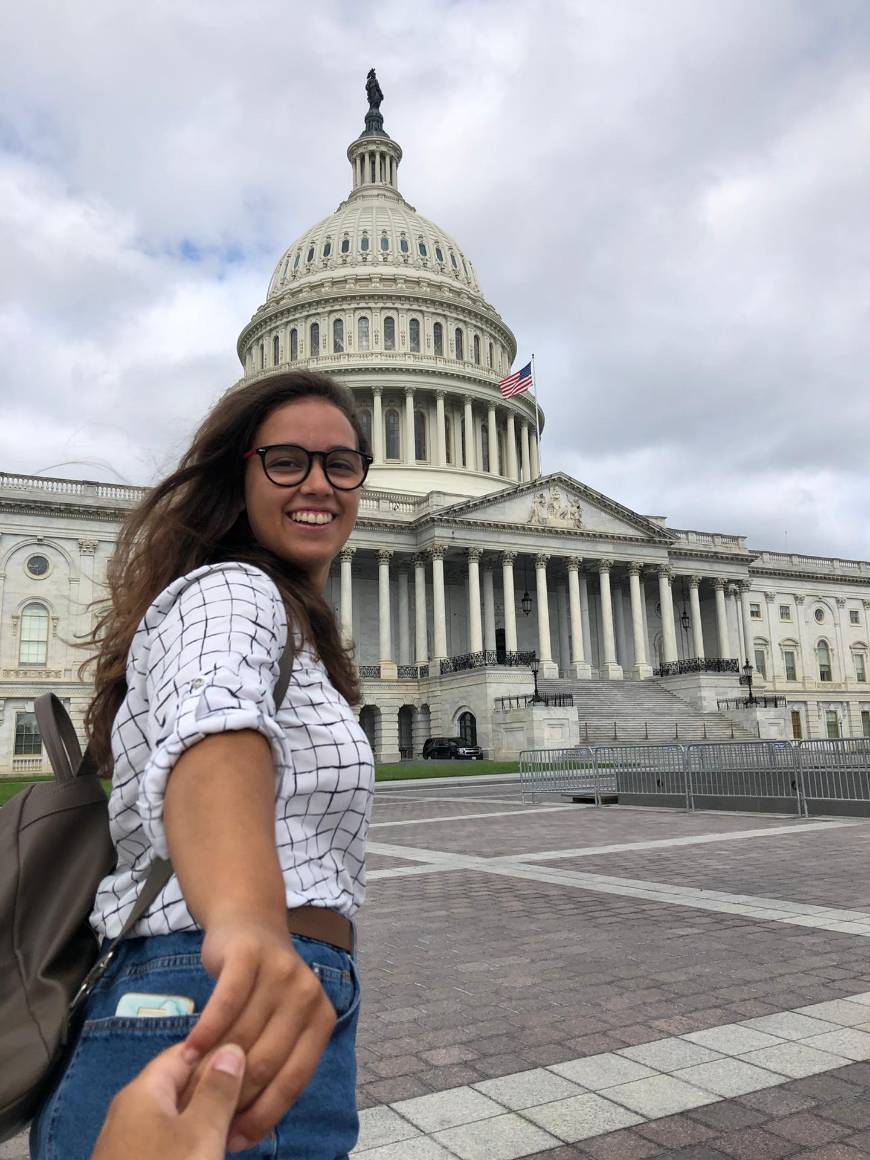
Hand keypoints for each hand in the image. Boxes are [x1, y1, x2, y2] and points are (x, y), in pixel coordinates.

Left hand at [91, 1042, 244, 1159]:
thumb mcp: (201, 1134)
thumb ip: (218, 1089)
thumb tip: (230, 1047)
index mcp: (143, 1091)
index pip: (186, 1051)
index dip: (221, 1049)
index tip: (255, 1053)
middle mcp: (132, 1110)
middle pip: (182, 1083)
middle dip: (220, 1086)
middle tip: (258, 1091)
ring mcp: (130, 1142)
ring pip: (179, 1116)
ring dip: (211, 1116)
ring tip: (246, 1121)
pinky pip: (170, 1141)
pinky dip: (196, 1140)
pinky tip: (219, 1148)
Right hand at [182, 917, 335, 1151]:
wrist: (248, 923)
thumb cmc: (260, 986)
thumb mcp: (277, 1021)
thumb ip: (271, 1061)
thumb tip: (246, 1129)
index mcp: (321, 1018)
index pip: (295, 1079)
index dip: (265, 1115)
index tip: (236, 1140)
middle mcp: (307, 994)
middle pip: (267, 1061)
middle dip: (234, 1096)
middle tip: (203, 1118)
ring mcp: (281, 971)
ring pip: (243, 1036)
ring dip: (212, 1069)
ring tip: (187, 1093)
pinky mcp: (250, 955)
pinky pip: (226, 1002)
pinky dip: (205, 1032)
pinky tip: (187, 1052)